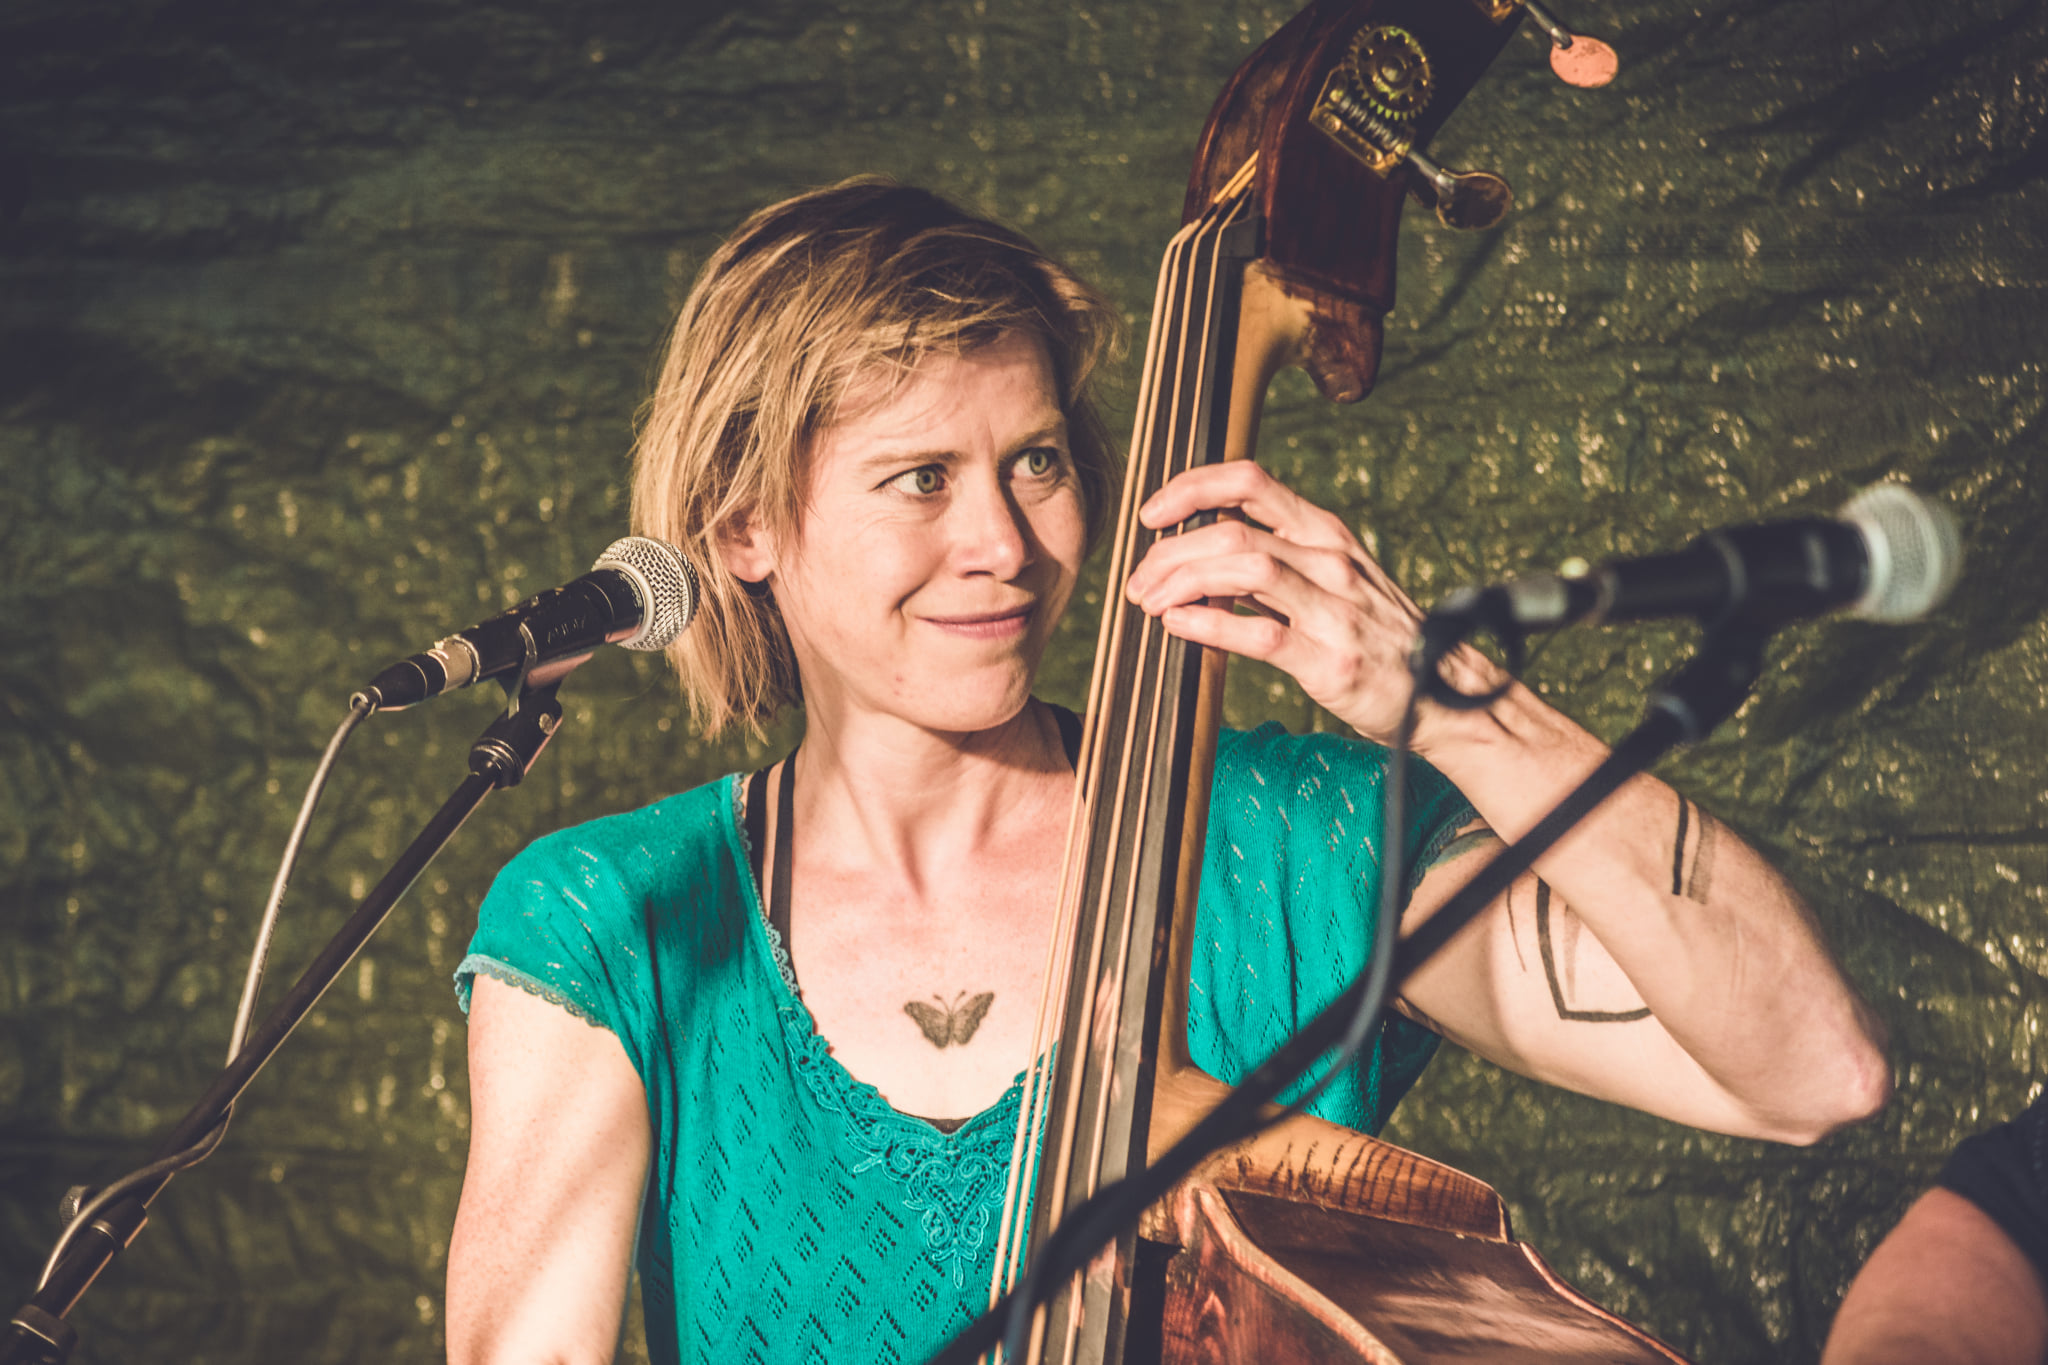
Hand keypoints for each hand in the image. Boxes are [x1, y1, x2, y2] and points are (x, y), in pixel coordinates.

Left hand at [1122, 461, 1493, 746]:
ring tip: (1150, 604)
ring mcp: (1333, 608)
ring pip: (1242, 570)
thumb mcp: (1335, 577)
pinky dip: (1208, 625)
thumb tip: (1203, 555)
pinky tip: (1177, 626)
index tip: (1152, 514)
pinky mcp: (1330, 660)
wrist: (1445, 693)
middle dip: (1170, 552)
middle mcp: (1329, 560)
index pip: (1249, 481)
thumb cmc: (1378, 636)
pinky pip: (1259, 634)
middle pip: (1231, 531)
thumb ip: (1278, 559)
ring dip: (1182, 583)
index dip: (1191, 487)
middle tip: (1139, 581)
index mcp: (1325, 533)